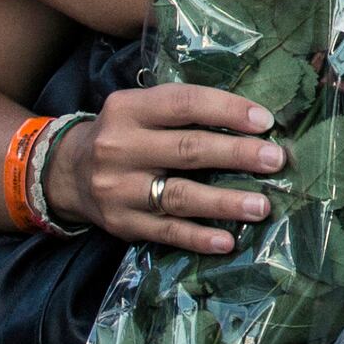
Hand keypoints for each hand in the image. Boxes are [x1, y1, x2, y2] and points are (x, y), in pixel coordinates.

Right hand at [62, 85, 282, 254]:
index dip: (227, 110)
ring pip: (179, 196)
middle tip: (275, 160)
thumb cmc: (125, 134)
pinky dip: (198, 237)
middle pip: (188, 150)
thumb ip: (183, 110)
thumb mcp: (142, 108)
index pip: (185, 103)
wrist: (67, 172)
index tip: (265, 121)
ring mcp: (119, 189)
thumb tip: (253, 119)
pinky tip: (227, 240)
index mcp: (129, 109)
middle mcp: (120, 147)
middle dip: (237, 154)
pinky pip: (166, 232)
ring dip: (225, 202)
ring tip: (261, 206)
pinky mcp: (122, 223)